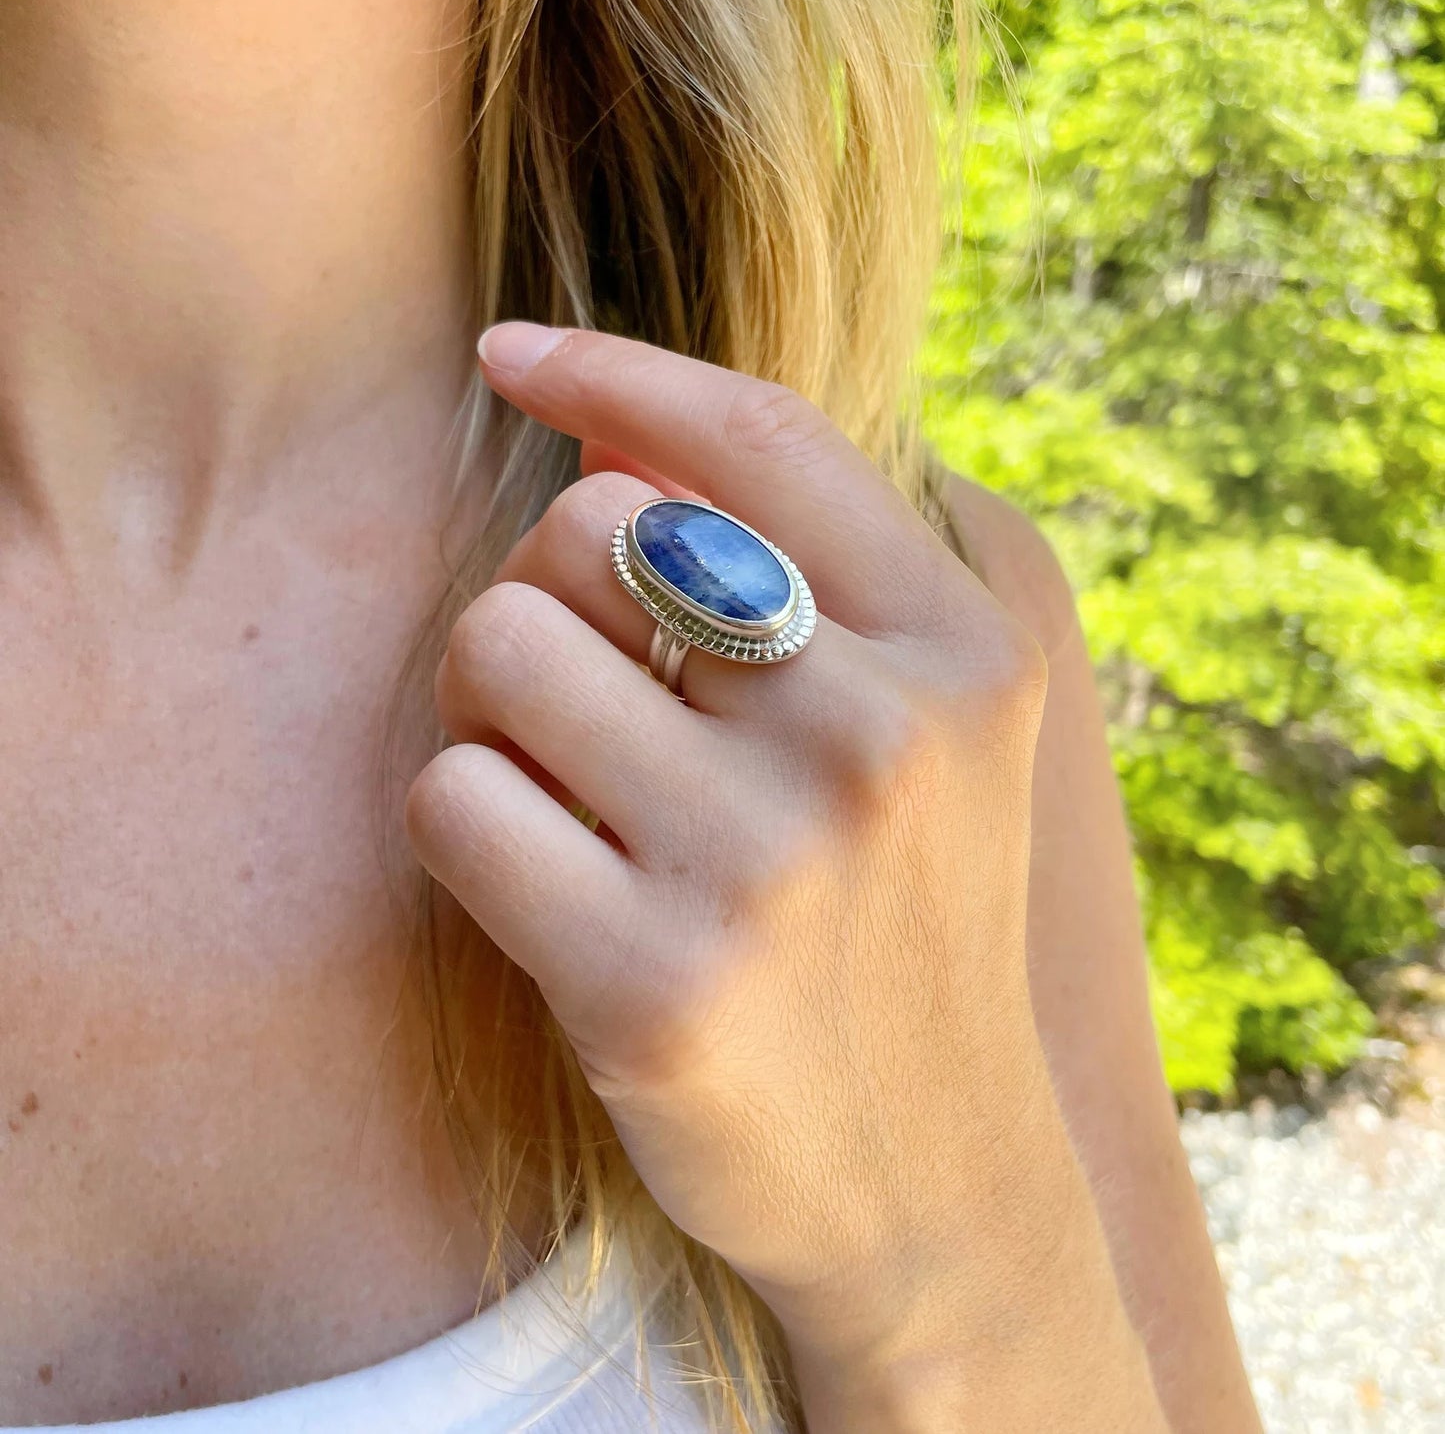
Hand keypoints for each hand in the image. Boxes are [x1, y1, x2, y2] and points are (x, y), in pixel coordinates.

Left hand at [406, 323, 1161, 1427]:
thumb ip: (816, 581)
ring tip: (563, 785)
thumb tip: (608, 436)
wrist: (937, 1187)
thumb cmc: (905, 933)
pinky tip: (539, 879)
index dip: (616, 367)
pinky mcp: (652, 987)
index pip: (760, 439)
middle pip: (591, 531)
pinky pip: (452, 797)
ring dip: (493, 704)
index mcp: (962, 658)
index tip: (511, 354)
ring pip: (499, 647)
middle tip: (578, 687)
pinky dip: (465, 820)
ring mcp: (766, 867)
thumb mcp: (933, 745)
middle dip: (550, 590)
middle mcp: (876, 741)